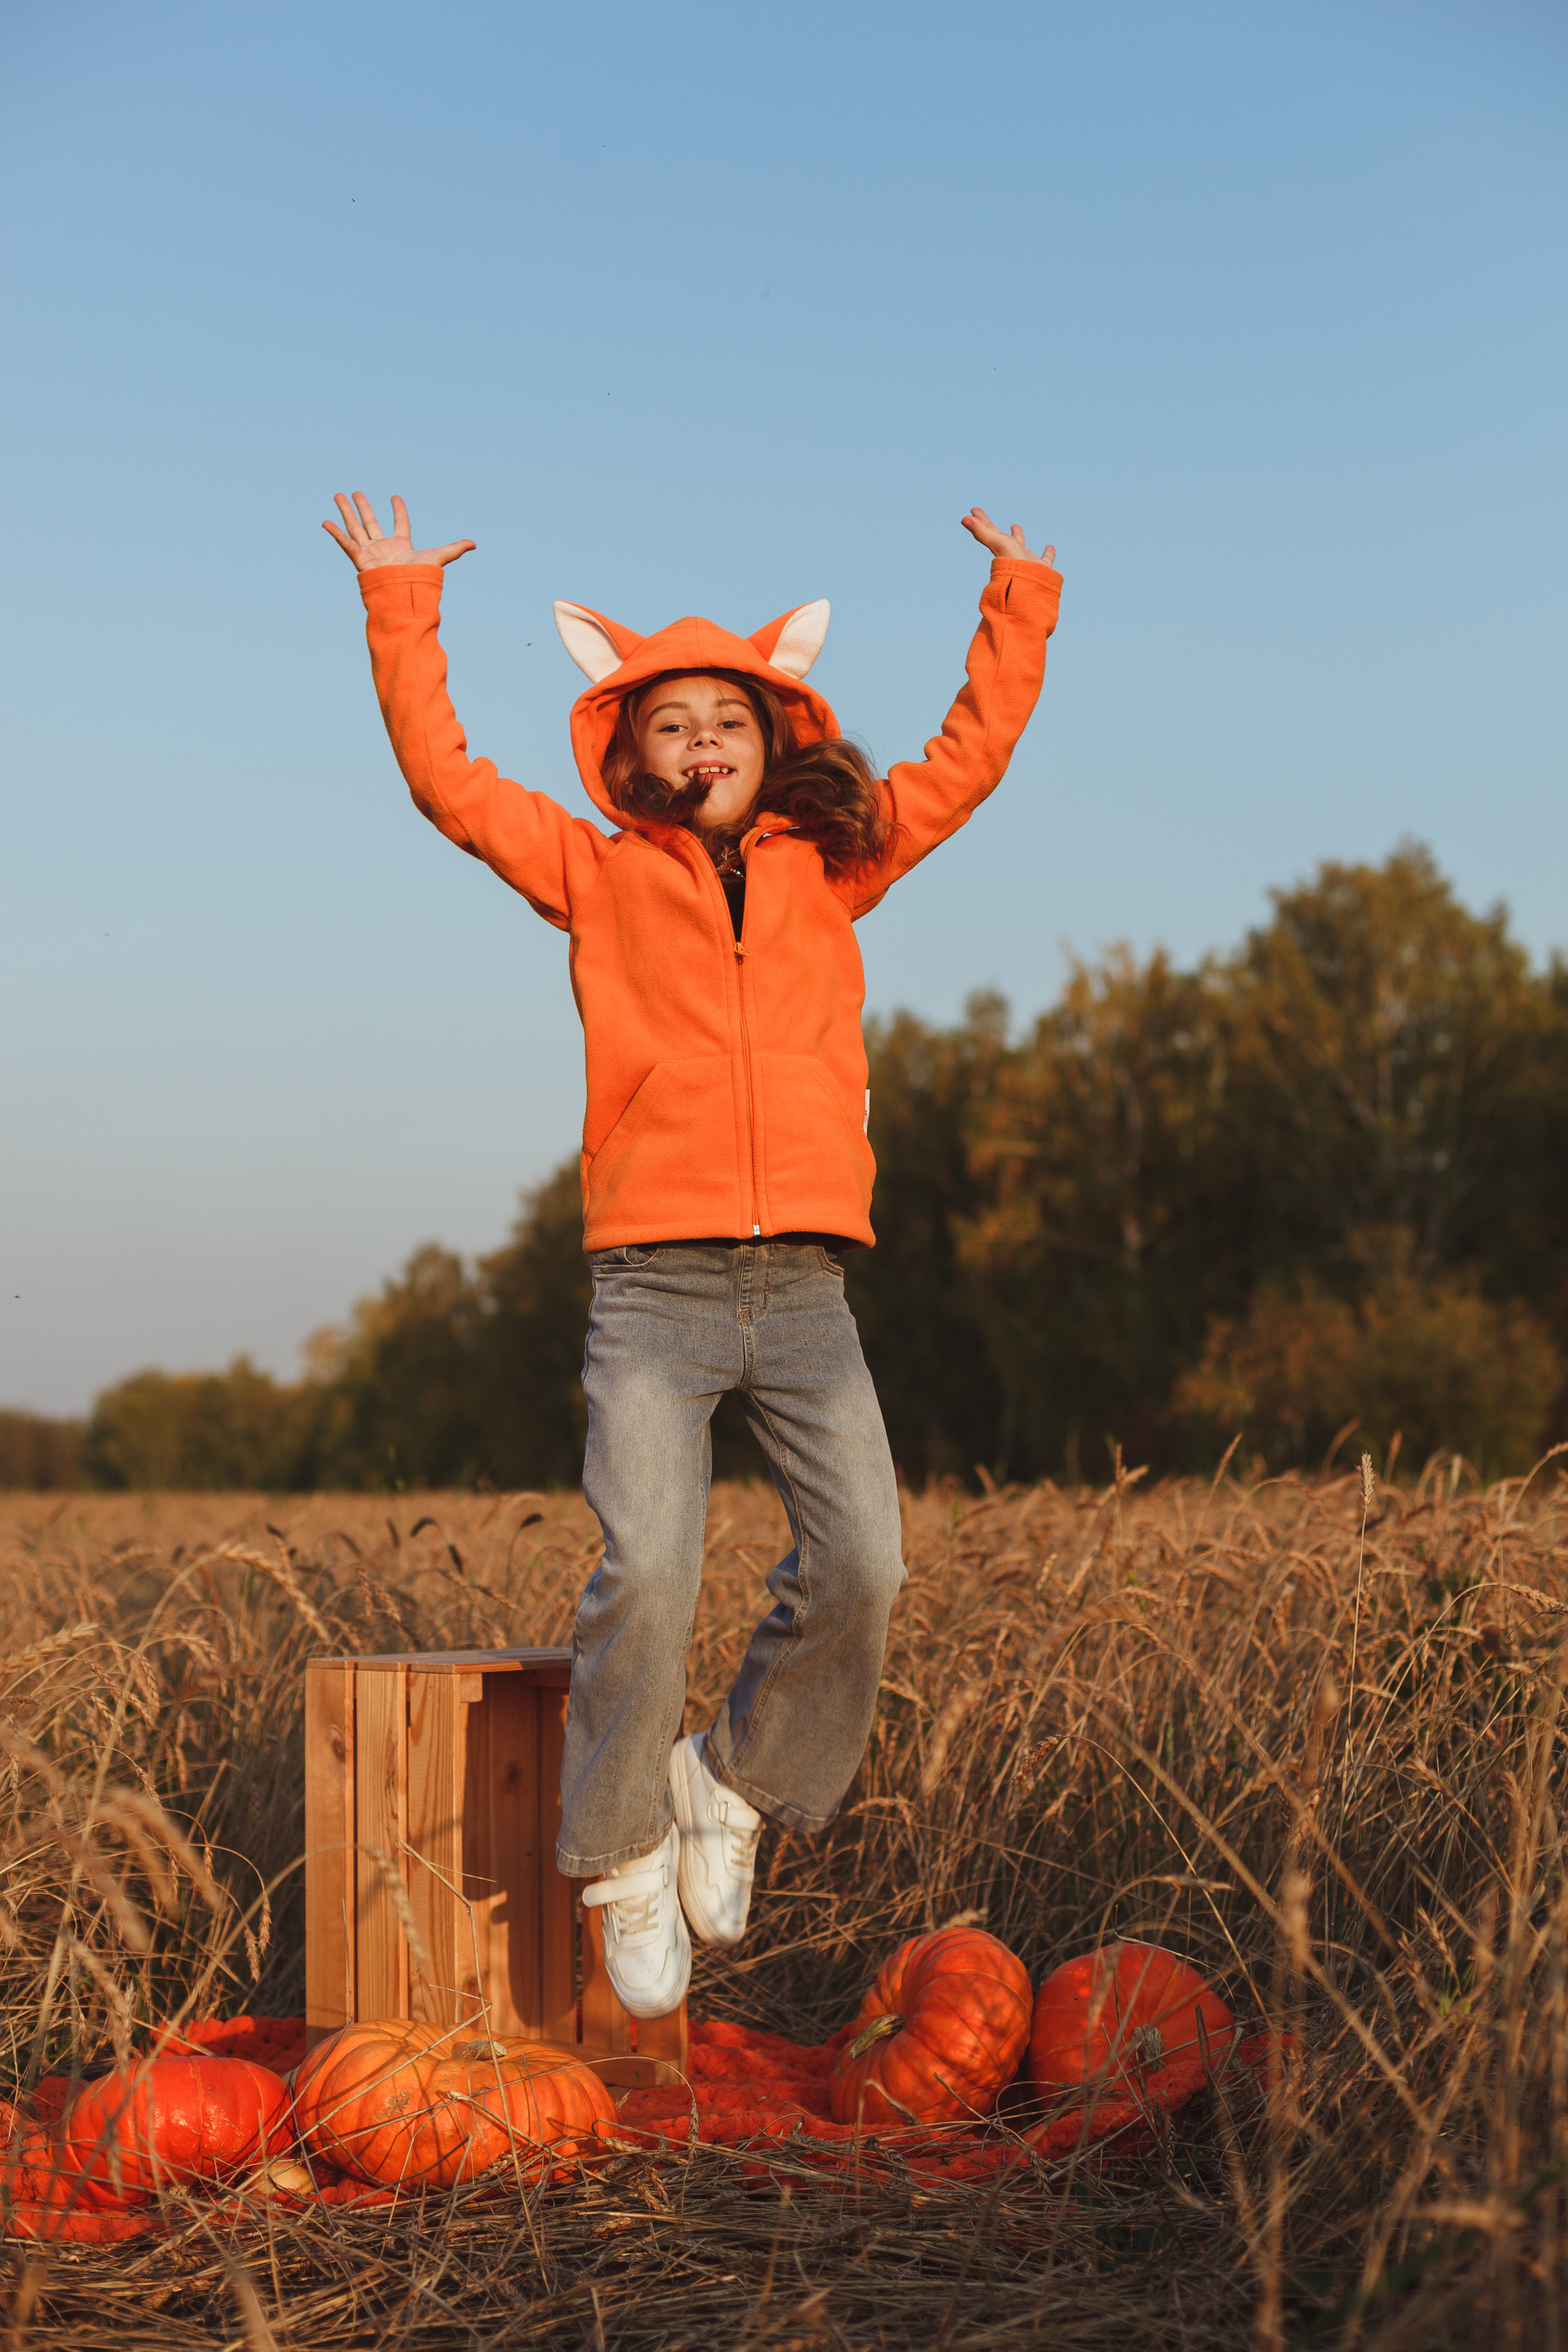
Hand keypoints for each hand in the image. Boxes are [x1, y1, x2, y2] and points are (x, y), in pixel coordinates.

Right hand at [322, 492, 475, 571]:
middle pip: (372, 522)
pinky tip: (325, 522)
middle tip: (356, 492)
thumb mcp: (439, 559)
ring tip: (337, 495)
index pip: (400, 523)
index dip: (399, 511)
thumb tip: (474, 544)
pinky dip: (336, 533)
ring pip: (356, 527)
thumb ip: (454, 550)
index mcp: (402, 545)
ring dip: (346, 511)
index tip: (395, 497)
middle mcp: (384, 547)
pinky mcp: (359, 559)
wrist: (403, 594)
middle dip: (364, 507)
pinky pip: (345, 543)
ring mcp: (370, 553)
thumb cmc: (420, 579)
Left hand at [960, 507, 1055, 567]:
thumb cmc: (1013, 564)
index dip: (980, 519)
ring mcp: (1026, 561)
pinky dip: (1048, 553)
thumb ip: (981, 532)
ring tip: (1015, 526)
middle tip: (987, 519)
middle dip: (993, 526)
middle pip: (1001, 536)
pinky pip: (1045, 559)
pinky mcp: (1041, 568)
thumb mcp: (997, 543)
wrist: (1031, 587)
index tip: (973, 510)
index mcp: (1002, 547)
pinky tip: (1050, 547)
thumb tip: (963, 519)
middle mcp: (1012, 553)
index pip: (988, 530)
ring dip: (1018, 536)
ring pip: (1021, 546)